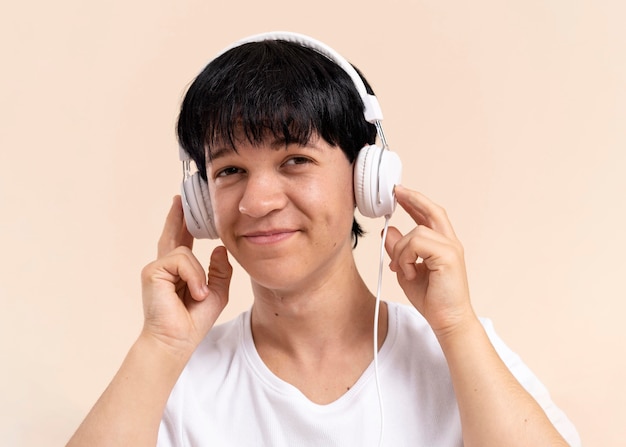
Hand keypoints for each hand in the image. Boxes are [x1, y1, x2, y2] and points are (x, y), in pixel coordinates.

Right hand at [140, 196, 231, 353]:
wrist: (176, 341)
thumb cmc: (193, 321)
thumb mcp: (216, 293)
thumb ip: (219, 270)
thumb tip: (220, 249)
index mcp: (178, 271)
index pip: (182, 241)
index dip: (183, 224)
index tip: (184, 206)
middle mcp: (164, 267)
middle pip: (171, 234)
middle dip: (177, 216)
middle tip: (180, 197)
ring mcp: (156, 268)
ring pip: (185, 251)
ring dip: (199, 275)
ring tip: (200, 295)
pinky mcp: (152, 271)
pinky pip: (181, 259)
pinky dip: (194, 277)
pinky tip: (195, 293)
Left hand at [384, 186, 474, 335]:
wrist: (447, 320)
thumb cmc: (432, 299)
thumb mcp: (406, 270)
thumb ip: (398, 250)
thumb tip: (388, 231)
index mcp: (442, 245)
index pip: (430, 216)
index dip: (415, 203)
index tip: (400, 193)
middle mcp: (450, 243)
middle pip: (433, 211)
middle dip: (413, 199)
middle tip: (396, 191)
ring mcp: (451, 248)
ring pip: (415, 232)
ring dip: (401, 251)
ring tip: (403, 270)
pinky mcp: (448, 256)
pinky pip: (416, 244)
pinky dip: (406, 257)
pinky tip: (409, 272)